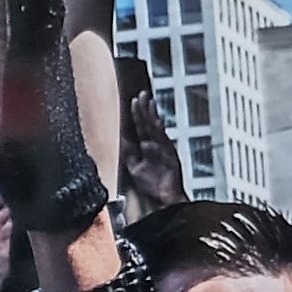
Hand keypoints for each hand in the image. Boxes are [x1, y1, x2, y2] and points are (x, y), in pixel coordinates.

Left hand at [121, 86, 187, 209]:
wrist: (165, 197)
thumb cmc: (151, 184)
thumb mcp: (134, 167)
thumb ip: (128, 153)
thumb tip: (121, 139)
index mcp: (146, 146)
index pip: (140, 126)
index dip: (136, 114)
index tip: (133, 100)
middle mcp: (155, 144)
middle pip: (148, 123)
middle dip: (144, 109)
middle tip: (141, 94)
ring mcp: (163, 148)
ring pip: (156, 128)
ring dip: (152, 115)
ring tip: (148, 102)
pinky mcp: (170, 154)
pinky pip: (164, 140)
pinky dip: (160, 131)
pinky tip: (156, 121)